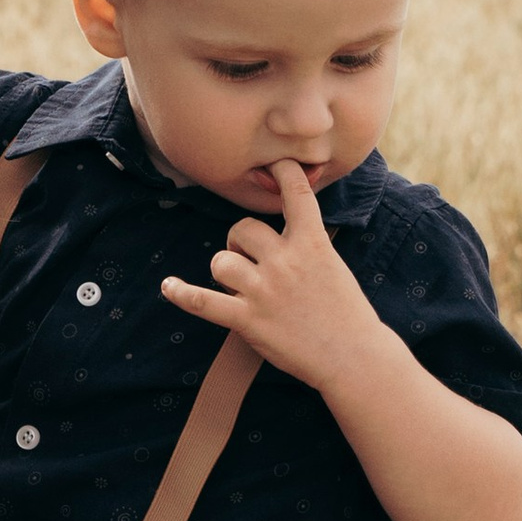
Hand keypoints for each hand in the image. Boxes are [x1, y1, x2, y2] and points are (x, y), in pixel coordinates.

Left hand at [158, 162, 394, 390]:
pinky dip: (182, 294)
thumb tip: (287, 228)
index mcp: (312, 244)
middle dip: (241, 242)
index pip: (296, 193)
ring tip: (239, 286)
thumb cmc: (347, 314)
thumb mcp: (334, 266)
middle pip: (243, 228)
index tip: (275, 164)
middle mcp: (286, 262)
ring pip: (221, 261)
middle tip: (251, 262)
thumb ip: (309, 244)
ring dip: (226, 270)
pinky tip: (169, 287)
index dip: (283, 172)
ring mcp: (264, 291)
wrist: (353, 356)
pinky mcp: (248, 320)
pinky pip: (203, 302)